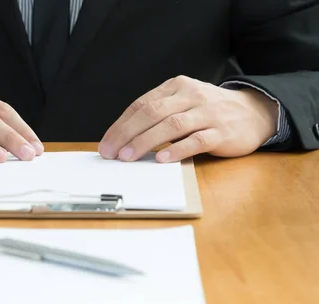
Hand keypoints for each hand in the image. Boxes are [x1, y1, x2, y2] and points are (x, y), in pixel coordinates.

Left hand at [98, 76, 278, 162]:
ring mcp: (207, 113)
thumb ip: (158, 115)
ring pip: (171, 125)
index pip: (141, 104)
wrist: (254, 113)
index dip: (120, 125)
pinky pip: (196, 140)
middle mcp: (191, 96)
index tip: (106, 143)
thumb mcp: (183, 103)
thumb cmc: (209, 112)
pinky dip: (177, 149)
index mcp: (176, 87)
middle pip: (152, 113)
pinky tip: (161, 159)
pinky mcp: (221, 132)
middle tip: (111, 152)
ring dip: (146, 141)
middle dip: (127, 134)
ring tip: (129, 156)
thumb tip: (124, 139)